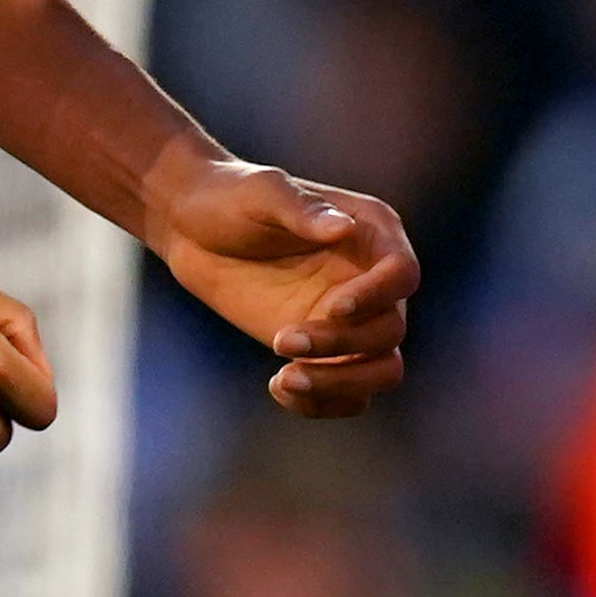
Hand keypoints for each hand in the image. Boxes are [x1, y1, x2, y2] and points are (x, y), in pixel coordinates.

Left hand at [143, 152, 417, 417]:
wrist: (193, 229)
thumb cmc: (231, 197)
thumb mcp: (261, 193)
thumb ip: (302, 210)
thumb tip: (343, 228)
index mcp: (373, 232)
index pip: (402, 274)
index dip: (377, 297)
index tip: (332, 309)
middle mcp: (372, 280)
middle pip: (390, 330)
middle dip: (342, 344)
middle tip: (281, 341)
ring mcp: (352, 320)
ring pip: (380, 371)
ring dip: (340, 384)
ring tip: (285, 380)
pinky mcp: (325, 352)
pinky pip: (347, 394)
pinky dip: (321, 402)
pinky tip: (277, 386)